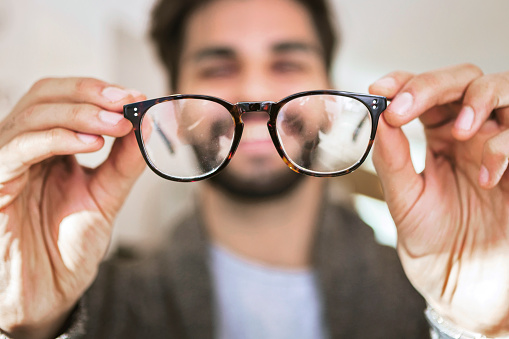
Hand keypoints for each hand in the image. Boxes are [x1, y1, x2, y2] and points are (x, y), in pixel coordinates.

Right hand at [0, 78, 145, 338]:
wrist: (47, 292)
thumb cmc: (68, 245)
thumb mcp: (106, 196)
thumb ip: (124, 162)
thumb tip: (147, 123)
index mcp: (49, 148)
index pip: (65, 98)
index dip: (99, 91)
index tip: (137, 97)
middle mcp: (25, 149)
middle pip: (44, 95)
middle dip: (89, 92)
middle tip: (127, 101)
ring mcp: (7, 165)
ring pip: (31, 116)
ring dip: (78, 113)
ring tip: (117, 123)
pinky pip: (17, 150)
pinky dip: (55, 139)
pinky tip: (91, 144)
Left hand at [369, 64, 508, 335]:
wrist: (465, 287)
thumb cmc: (434, 244)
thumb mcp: (404, 202)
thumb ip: (392, 161)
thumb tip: (376, 120)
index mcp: (437, 140)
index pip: (423, 94)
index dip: (403, 82)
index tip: (379, 88)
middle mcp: (470, 136)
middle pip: (463, 81)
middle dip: (433, 85)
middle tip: (406, 106)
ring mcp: (501, 146)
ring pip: (503, 90)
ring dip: (479, 100)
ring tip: (458, 133)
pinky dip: (506, 144)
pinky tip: (487, 175)